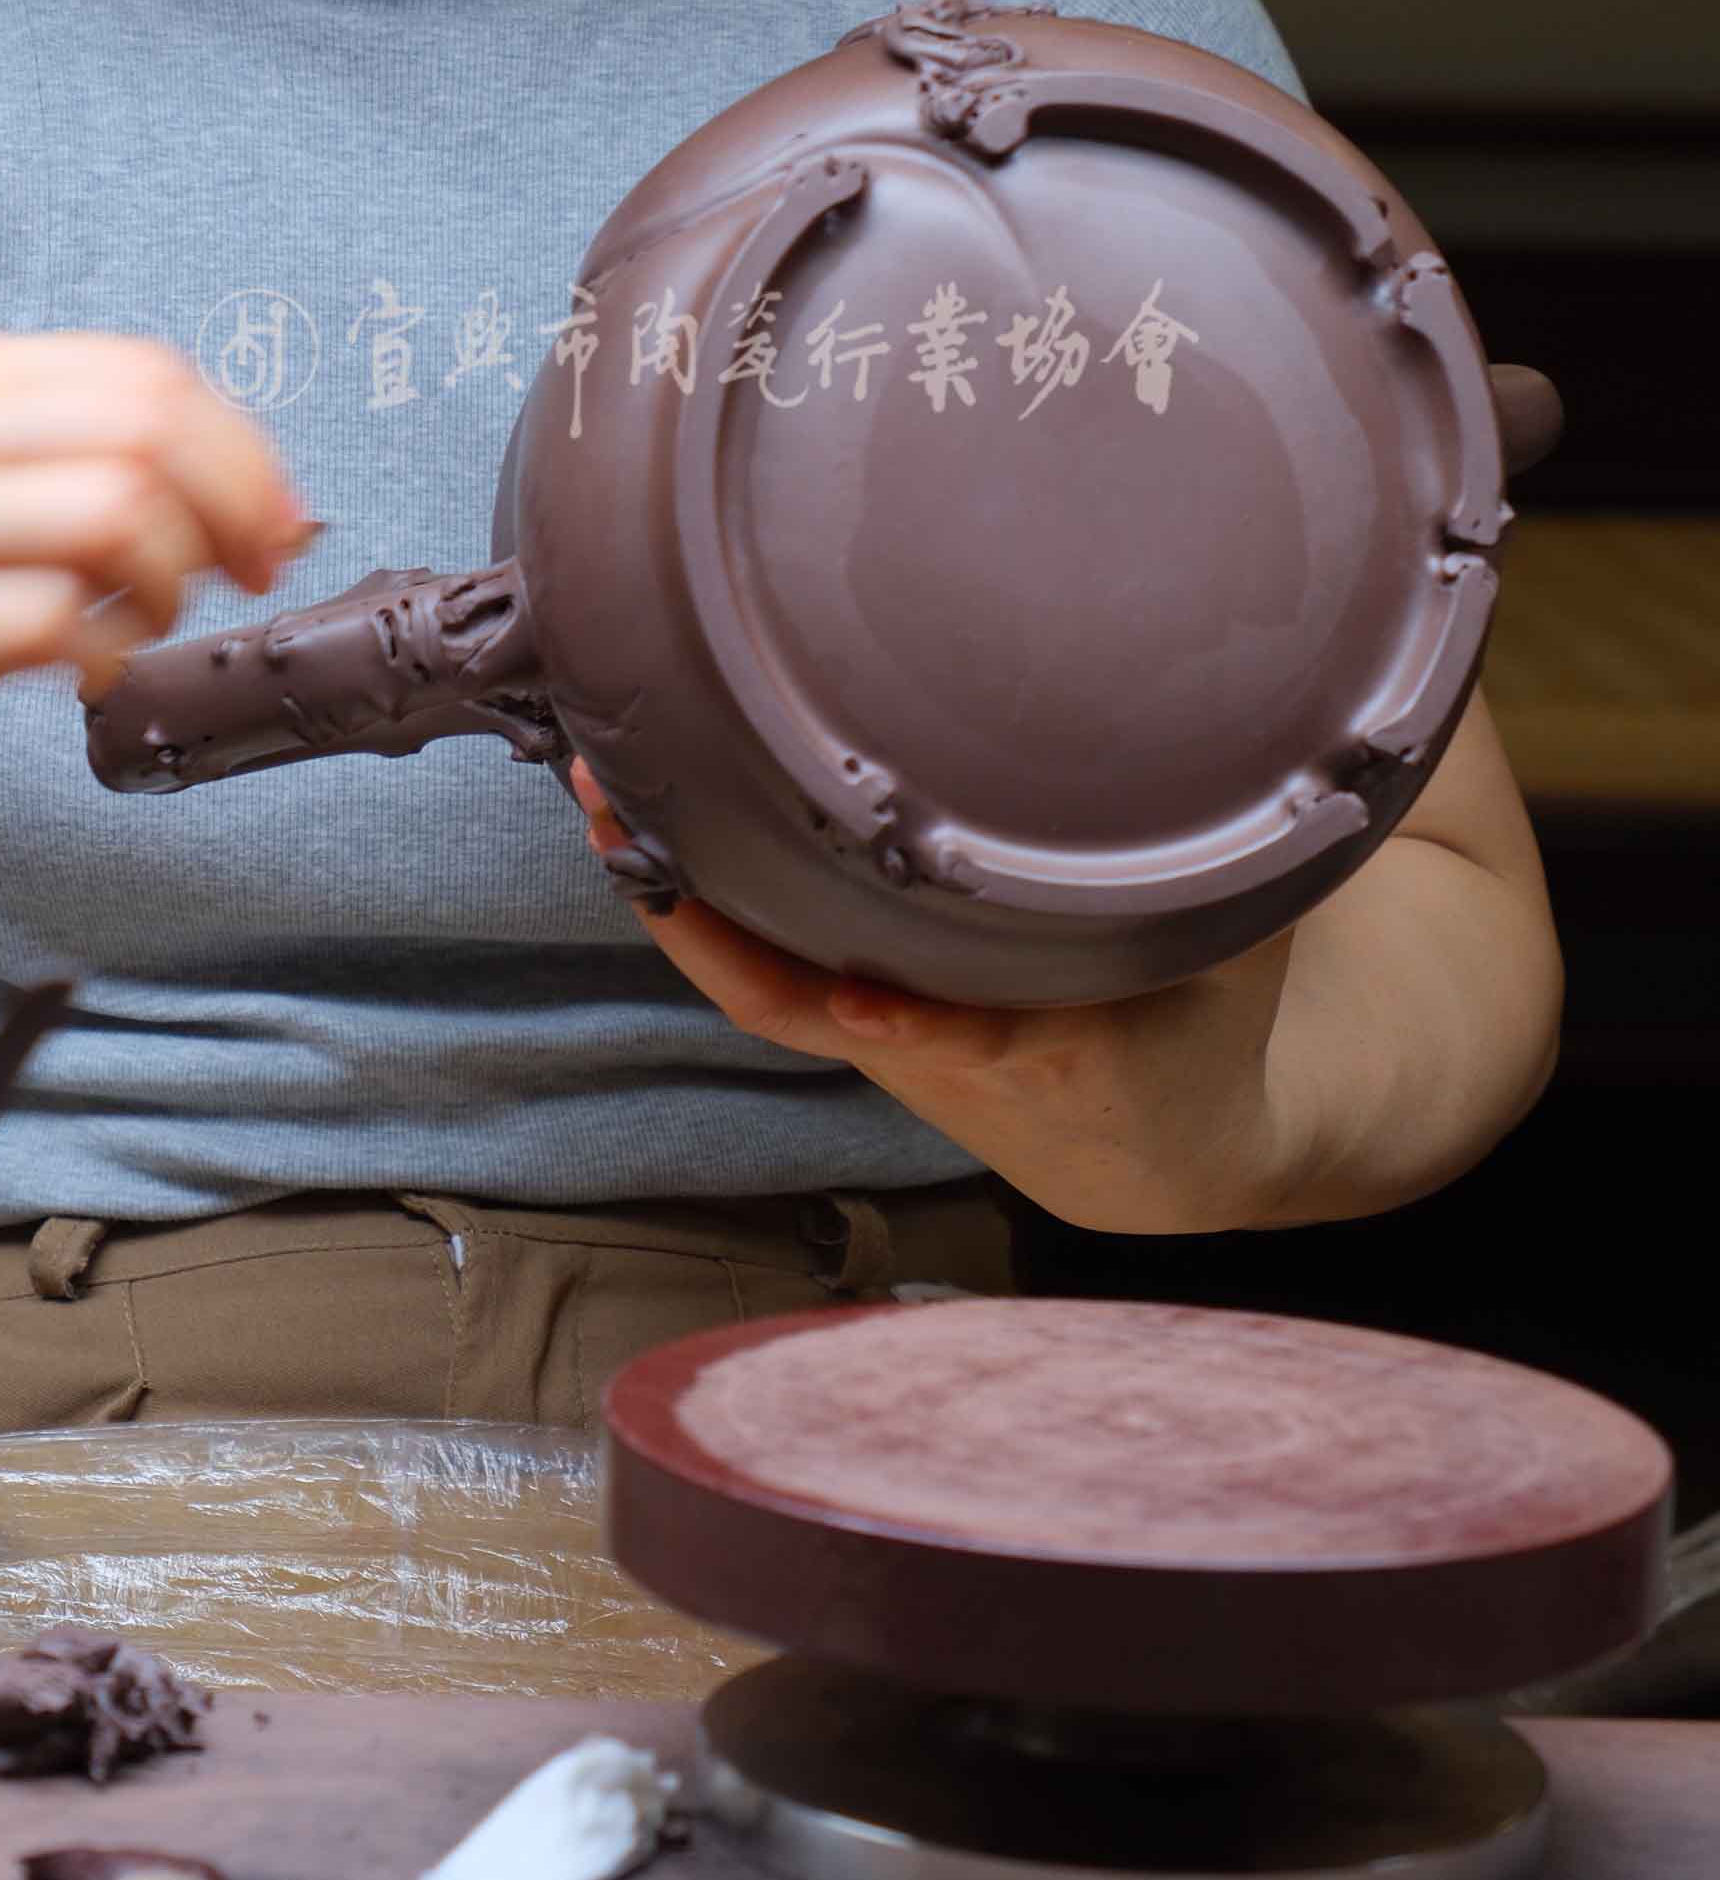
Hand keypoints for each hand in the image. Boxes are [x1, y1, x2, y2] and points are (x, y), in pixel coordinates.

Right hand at [0, 329, 313, 784]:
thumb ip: (18, 439)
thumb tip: (192, 474)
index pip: (138, 372)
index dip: (237, 444)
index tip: (271, 508)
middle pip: (147, 433)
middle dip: (236, 507)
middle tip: (254, 568)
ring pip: (113, 516)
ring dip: (168, 580)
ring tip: (146, 617)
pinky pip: (46, 627)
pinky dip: (102, 651)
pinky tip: (87, 666)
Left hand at [564, 756, 1298, 1231]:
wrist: (1166, 1141)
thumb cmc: (1199, 1020)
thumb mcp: (1232, 954)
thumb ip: (1225, 867)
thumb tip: (1276, 738)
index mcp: (1055, 1045)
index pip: (973, 1038)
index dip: (913, 1024)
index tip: (860, 997)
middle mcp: (946, 1047)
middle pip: (803, 1000)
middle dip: (708, 922)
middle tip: (630, 813)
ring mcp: (890, 1040)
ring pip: (763, 984)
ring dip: (677, 901)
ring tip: (603, 796)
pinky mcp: (864, 1022)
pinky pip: (766, 974)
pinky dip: (703, 910)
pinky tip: (644, 830)